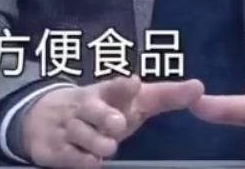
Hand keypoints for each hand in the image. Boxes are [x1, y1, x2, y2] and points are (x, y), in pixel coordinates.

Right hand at [21, 76, 203, 167]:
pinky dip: (81, 159)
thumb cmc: (103, 109)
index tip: (133, 83)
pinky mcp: (56, 148)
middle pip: (93, 109)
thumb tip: (199, 88)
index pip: (114, 87)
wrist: (45, 117)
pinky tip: (93, 161)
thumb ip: (165, 96)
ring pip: (81, 134)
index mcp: (106, 93)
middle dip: (104, 116)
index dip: (123, 87)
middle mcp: (86, 107)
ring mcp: (69, 127)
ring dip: (96, 141)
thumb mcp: (131, 101)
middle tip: (118, 124)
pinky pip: (69, 155)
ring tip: (108, 147)